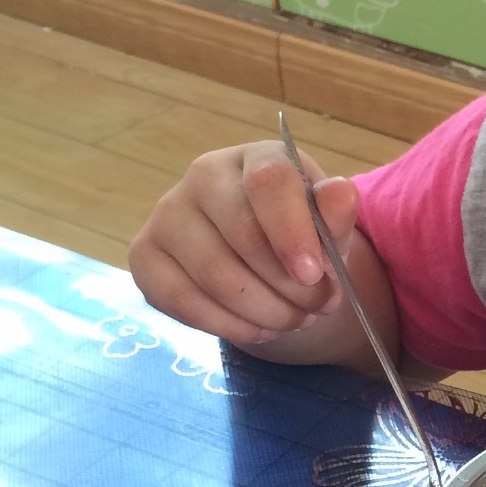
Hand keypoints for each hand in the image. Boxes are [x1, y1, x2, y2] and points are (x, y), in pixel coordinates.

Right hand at [129, 140, 358, 345]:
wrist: (258, 256)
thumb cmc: (297, 233)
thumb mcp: (328, 224)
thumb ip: (336, 214)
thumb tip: (341, 194)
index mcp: (254, 158)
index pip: (268, 181)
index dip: (293, 231)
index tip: (315, 274)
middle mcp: (202, 176)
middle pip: (243, 235)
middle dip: (290, 286)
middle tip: (320, 307)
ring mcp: (166, 215)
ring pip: (216, 276)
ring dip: (267, 311)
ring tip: (297, 320)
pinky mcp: (145, 257)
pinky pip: (185, 302)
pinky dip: (231, 325)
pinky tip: (261, 328)